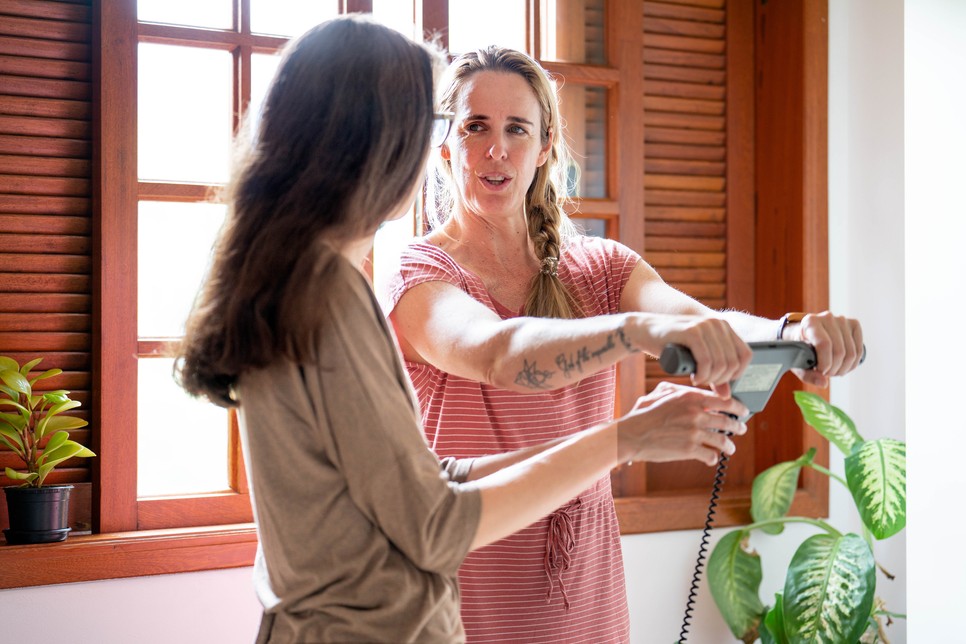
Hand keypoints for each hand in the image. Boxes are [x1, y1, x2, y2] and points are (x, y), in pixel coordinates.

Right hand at [617, 382, 748, 466]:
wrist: (632, 435)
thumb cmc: (643, 414)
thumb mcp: (660, 393)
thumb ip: (680, 391)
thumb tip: (694, 392)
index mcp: (690, 397)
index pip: (724, 400)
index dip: (737, 406)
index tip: (742, 410)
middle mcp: (695, 413)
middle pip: (728, 420)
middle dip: (738, 426)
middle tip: (741, 428)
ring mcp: (694, 432)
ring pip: (723, 440)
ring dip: (729, 446)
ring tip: (730, 448)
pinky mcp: (690, 450)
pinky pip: (711, 456)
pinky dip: (712, 458)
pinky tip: (711, 458)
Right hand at [632, 314, 751, 397]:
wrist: (643, 331)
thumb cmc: (670, 345)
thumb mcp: (697, 358)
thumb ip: (714, 372)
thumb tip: (727, 394)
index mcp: (723, 327)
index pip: (746, 355)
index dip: (737, 374)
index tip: (721, 382)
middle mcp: (717, 324)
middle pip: (733, 362)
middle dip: (720, 379)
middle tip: (704, 382)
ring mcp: (705, 326)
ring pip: (720, 363)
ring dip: (709, 378)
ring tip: (697, 379)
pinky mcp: (691, 332)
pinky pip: (706, 361)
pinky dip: (701, 374)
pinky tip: (693, 377)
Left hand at [787, 312, 863, 387]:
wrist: (804, 334)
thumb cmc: (799, 348)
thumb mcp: (797, 362)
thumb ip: (808, 375)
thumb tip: (823, 383)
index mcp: (810, 323)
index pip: (824, 344)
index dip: (825, 363)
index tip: (820, 372)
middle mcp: (827, 318)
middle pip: (839, 351)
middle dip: (834, 369)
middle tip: (826, 374)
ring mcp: (842, 320)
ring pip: (851, 353)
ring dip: (843, 368)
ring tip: (833, 371)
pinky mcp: (853, 324)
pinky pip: (859, 349)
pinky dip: (853, 363)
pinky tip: (843, 366)